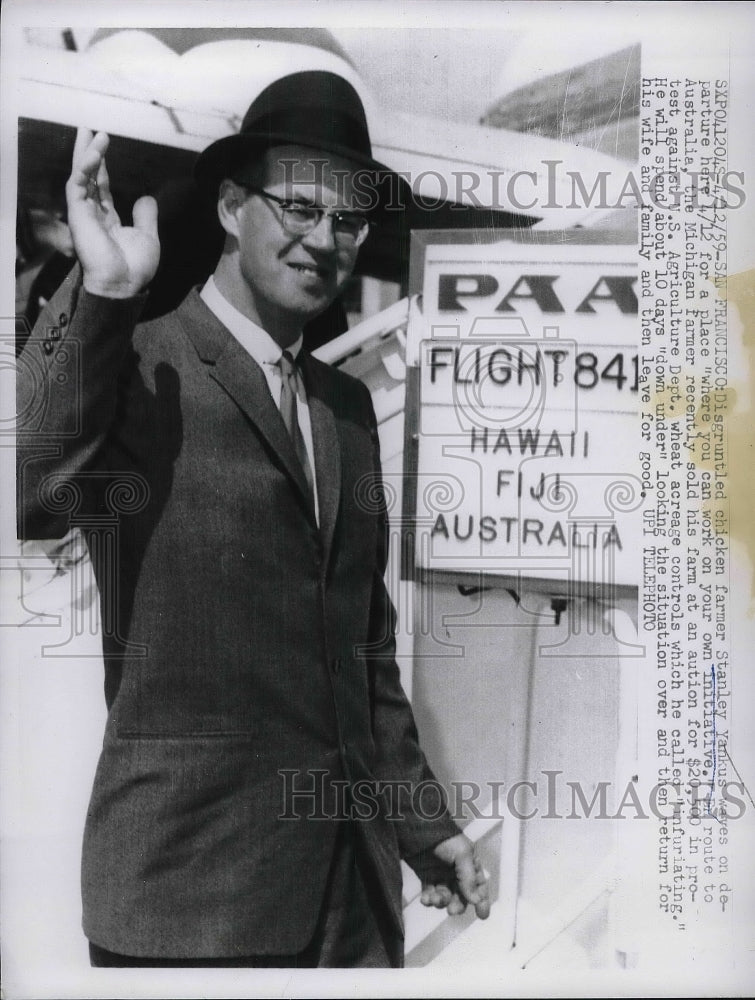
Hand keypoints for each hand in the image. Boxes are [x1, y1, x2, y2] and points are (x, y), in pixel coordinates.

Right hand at [66, 128, 159, 297]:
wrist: (124, 284)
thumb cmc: (135, 267)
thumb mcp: (147, 236)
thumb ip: (146, 215)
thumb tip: (146, 197)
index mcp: (107, 219)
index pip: (101, 186)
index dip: (101, 165)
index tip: (103, 144)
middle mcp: (93, 214)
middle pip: (87, 176)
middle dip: (87, 152)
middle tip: (88, 128)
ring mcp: (83, 214)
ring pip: (80, 176)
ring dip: (87, 153)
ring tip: (95, 132)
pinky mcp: (78, 215)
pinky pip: (78, 185)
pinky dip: (85, 167)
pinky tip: (95, 153)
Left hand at [418, 833, 490, 919]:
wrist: (419, 829)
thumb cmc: (444, 838)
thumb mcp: (462, 855)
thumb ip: (469, 878)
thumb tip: (476, 900)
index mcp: (470, 865)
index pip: (480, 886)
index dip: (482, 900)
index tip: (482, 915)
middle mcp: (458, 872)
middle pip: (462, 896)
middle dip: (458, 905)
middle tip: (452, 910)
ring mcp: (442, 875)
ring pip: (445, 897)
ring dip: (441, 902)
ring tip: (434, 899)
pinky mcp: (427, 877)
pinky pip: (430, 894)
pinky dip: (428, 900)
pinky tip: (426, 899)